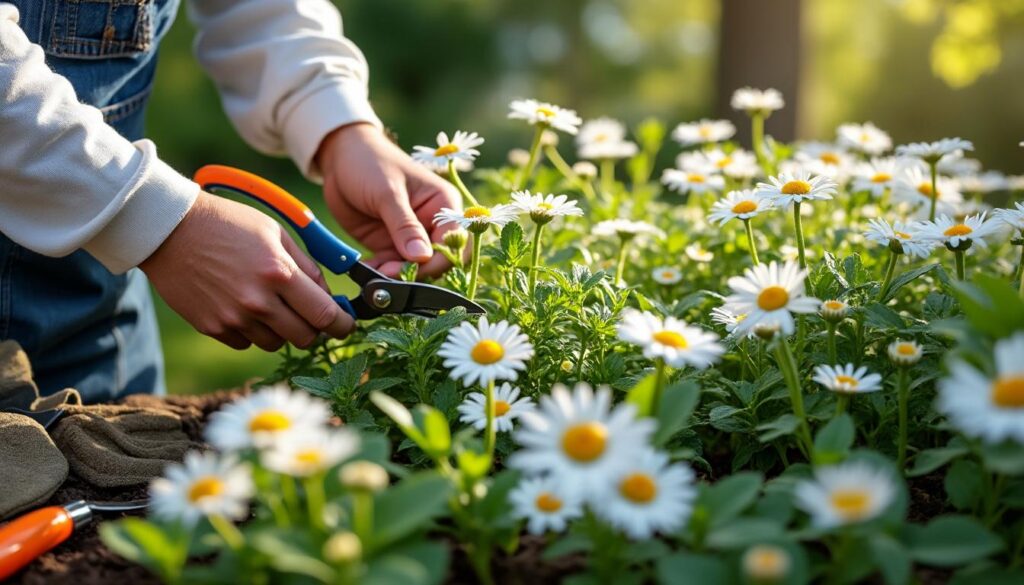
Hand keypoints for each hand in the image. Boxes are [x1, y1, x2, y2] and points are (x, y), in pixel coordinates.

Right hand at [140, 192, 353, 350]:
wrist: (170, 230)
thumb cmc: (228, 224)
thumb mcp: (275, 233)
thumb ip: (306, 266)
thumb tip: (328, 295)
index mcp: (279, 274)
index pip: (325, 315)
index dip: (342, 325)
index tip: (346, 325)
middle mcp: (258, 301)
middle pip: (305, 338)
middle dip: (314, 329)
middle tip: (308, 314)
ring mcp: (233, 318)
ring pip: (276, 343)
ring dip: (281, 330)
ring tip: (270, 304)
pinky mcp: (212, 327)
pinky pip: (246, 342)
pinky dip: (252, 330)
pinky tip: (242, 306)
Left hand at [316, 123, 460, 277]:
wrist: (339, 158)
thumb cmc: (370, 162)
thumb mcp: (388, 192)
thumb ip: (404, 225)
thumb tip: (421, 257)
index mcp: (442, 205)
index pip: (454, 241)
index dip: (439, 259)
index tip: (414, 269)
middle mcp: (432, 224)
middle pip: (437, 260)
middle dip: (416, 272)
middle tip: (389, 276)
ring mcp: (411, 237)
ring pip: (413, 268)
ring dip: (396, 277)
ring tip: (374, 275)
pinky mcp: (390, 245)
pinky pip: (391, 268)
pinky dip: (380, 273)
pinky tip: (367, 271)